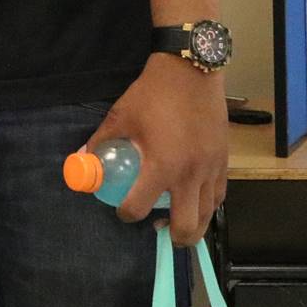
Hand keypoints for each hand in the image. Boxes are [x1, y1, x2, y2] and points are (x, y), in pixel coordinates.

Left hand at [89, 55, 227, 245]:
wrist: (191, 70)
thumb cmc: (153, 93)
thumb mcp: (120, 116)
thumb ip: (101, 142)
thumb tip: (82, 160)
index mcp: (161, 166)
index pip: (139, 207)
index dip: (126, 213)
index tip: (123, 210)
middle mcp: (189, 174)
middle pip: (185, 226)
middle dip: (171, 236)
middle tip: (159, 229)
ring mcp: (210, 169)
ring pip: (207, 215)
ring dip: (193, 225)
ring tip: (179, 224)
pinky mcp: (224, 160)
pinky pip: (219, 195)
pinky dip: (209, 205)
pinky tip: (197, 201)